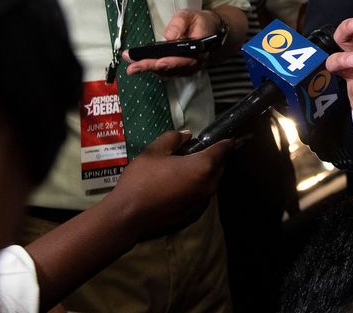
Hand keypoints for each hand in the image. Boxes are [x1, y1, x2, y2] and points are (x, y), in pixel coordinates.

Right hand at [108, 131, 229, 239]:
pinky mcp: (194, 214)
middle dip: (214, 157)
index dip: (226, 141)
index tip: (225, 136)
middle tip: (197, 151)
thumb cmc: (141, 180)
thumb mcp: (154, 151)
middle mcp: (209, 185)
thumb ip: (173, 138)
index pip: (224, 149)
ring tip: (185, 168)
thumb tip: (187, 136)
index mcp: (203, 167)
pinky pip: (202, 195)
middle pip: (220, 166)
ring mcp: (202, 202)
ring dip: (205, 173)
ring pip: (212, 182)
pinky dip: (197, 187)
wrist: (127, 216)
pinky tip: (180, 186)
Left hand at [125, 8, 222, 76]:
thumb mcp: (190, 15)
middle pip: (172, 67)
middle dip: (151, 67)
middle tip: (133, 67)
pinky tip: (141, 65)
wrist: (210, 30)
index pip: (183, 58)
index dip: (169, 61)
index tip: (157, 62)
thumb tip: (169, 35)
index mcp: (199, 48)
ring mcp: (188, 67)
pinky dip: (153, 69)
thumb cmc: (199, 22)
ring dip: (149, 69)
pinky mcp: (182, 69)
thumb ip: (180, 22)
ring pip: (167, 72)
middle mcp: (195, 61)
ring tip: (132, 65)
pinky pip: (167, 71)